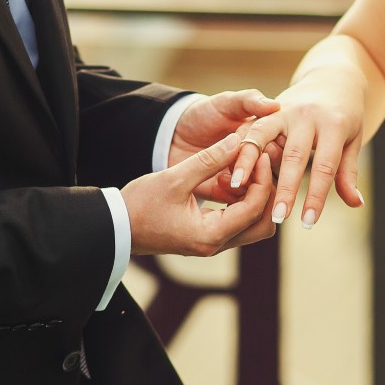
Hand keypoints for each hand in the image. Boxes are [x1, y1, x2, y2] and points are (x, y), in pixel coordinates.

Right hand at [123, 133, 276, 256]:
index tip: (259, 154)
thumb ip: (208, 160)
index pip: (254, 208)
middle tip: (262, 166)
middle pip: (263, 225)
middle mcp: (215, 245)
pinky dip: (243, 203)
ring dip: (256, 199)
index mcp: (209, 234)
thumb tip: (238, 140)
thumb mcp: (174, 178)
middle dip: (268, 195)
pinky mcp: (207, 236)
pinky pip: (237, 223)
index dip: (263, 179)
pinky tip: (233, 179)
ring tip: (248, 170)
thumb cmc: (140, 205)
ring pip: (253, 226)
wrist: (116, 227)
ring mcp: (212, 243)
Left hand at [169, 90, 280, 202]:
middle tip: (241, 167)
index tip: (261, 149)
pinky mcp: (228, 193)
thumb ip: (248, 100)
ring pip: (258, 192)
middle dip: (259, 173)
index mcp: (264, 138)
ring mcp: (244, 179)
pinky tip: (219, 182)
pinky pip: (238, 203)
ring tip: (228, 176)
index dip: (271, 151)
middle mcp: (258, 160)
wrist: (172, 134)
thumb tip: (274, 106)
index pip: (277, 149)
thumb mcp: (225, 102)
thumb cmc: (203, 113)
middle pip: (270, 173)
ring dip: (247, 188)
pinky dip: (232, 195)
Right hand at [231, 66, 366, 228]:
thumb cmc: (346, 116)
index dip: (315, 196)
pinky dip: (240, 148)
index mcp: (333, 124)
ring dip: (248, 161)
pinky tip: (230, 169)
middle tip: (277, 218)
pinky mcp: (268, 109)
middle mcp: (306, 115)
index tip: (308, 223)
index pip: (325, 166)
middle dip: (284, 188)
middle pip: (293, 155)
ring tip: (238, 187)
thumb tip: (355, 204)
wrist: (334, 78)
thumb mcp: (352, 141)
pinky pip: (250, 127)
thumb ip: (347, 173)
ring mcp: (284, 109)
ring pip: (262, 135)